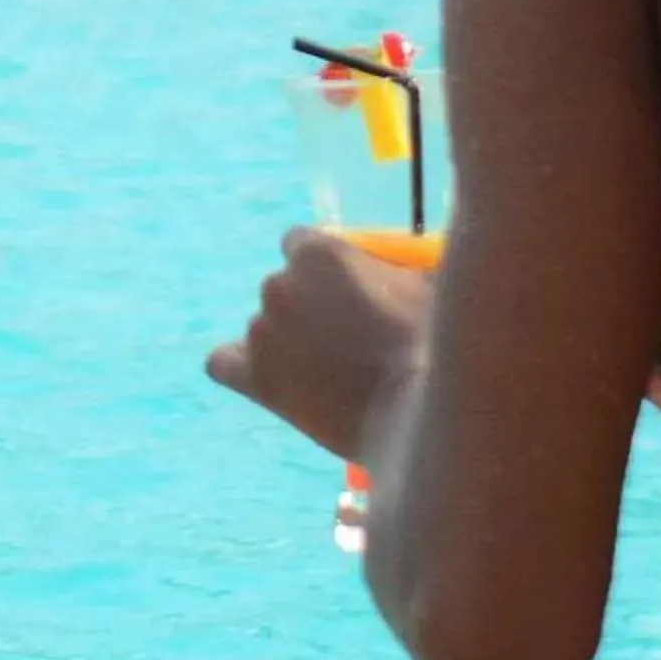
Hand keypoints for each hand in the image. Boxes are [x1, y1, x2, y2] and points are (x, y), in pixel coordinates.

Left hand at [207, 227, 432, 460]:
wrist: (424, 415)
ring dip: (291, 343)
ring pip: (267, 329)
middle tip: (355, 341)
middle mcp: (278, 285)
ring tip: (335, 376)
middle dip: (313, 308)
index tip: (351, 293)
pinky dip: (240, 367)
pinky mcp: (256, 378)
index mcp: (316, 252)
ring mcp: (262, 332)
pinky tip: (266, 378)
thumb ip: (395, 268)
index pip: (301, 244)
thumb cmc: (437, 344)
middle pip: (285, 288)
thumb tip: (397, 266)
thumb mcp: (425, 284)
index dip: (328, 270)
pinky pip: (223, 364)